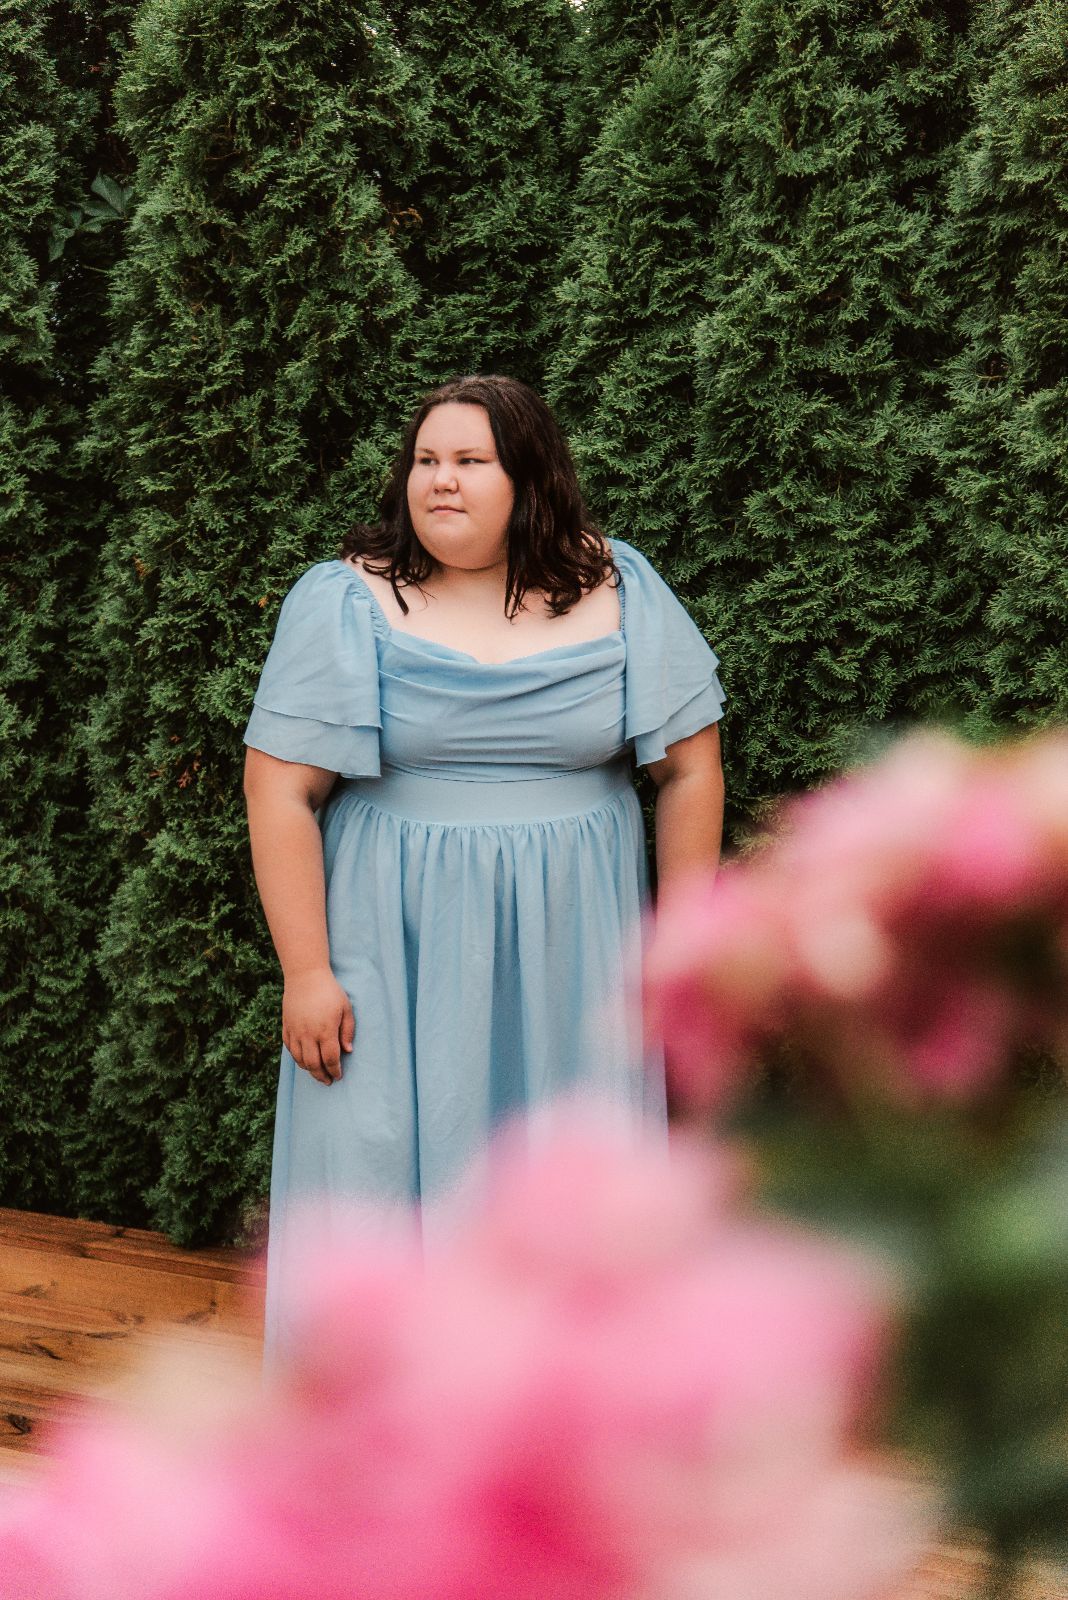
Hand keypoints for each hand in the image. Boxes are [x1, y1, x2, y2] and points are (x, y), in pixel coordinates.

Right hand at [281, 969, 354, 1085]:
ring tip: (317, 1072)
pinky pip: (290, 1049)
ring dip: (309, 1069)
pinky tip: (304, 1060)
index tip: (338, 1076)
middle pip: (313, 1064)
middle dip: (321, 1075)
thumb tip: (348, 1051)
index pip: (330, 1059)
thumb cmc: (329, 991)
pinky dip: (297, 1058)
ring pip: (299, 1059)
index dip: (335, 1070)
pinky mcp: (286, 1027)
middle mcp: (308, 1034)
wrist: (305, 975)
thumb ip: (347, 1031)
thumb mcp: (346, 1008)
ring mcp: (295, 1031)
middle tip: (328, 1081)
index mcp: (325, 1030)